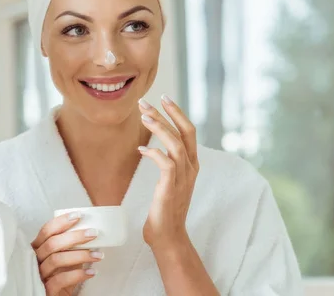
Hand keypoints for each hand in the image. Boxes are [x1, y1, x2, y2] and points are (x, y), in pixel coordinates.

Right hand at [31, 212, 102, 295]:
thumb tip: (90, 230)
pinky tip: (91, 272)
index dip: (61, 222)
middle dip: (74, 236)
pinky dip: (78, 274)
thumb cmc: (61, 274)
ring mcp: (39, 274)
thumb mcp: (65, 257)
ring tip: (98, 255)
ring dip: (80, 255)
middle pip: (52, 243)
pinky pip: (60, 280)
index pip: (46, 230)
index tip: (78, 216)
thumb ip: (71, 245)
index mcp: (38, 248)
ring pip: (57, 260)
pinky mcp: (46, 289)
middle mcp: (35, 260)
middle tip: (93, 233)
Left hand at [138, 95, 198, 250]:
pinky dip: (154, 152)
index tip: (163, 98)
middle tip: (146, 101)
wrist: (168, 235)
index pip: (189, 131)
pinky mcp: (171, 187)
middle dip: (167, 113)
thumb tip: (154, 146)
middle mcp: (191, 167)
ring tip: (143, 116)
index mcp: (192, 163)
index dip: (177, 113)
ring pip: (174, 143)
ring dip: (159, 127)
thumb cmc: (165, 208)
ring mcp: (183, 177)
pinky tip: (142, 149)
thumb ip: (168, 163)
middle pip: (185, 131)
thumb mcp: (170, 181)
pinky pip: (166, 162)